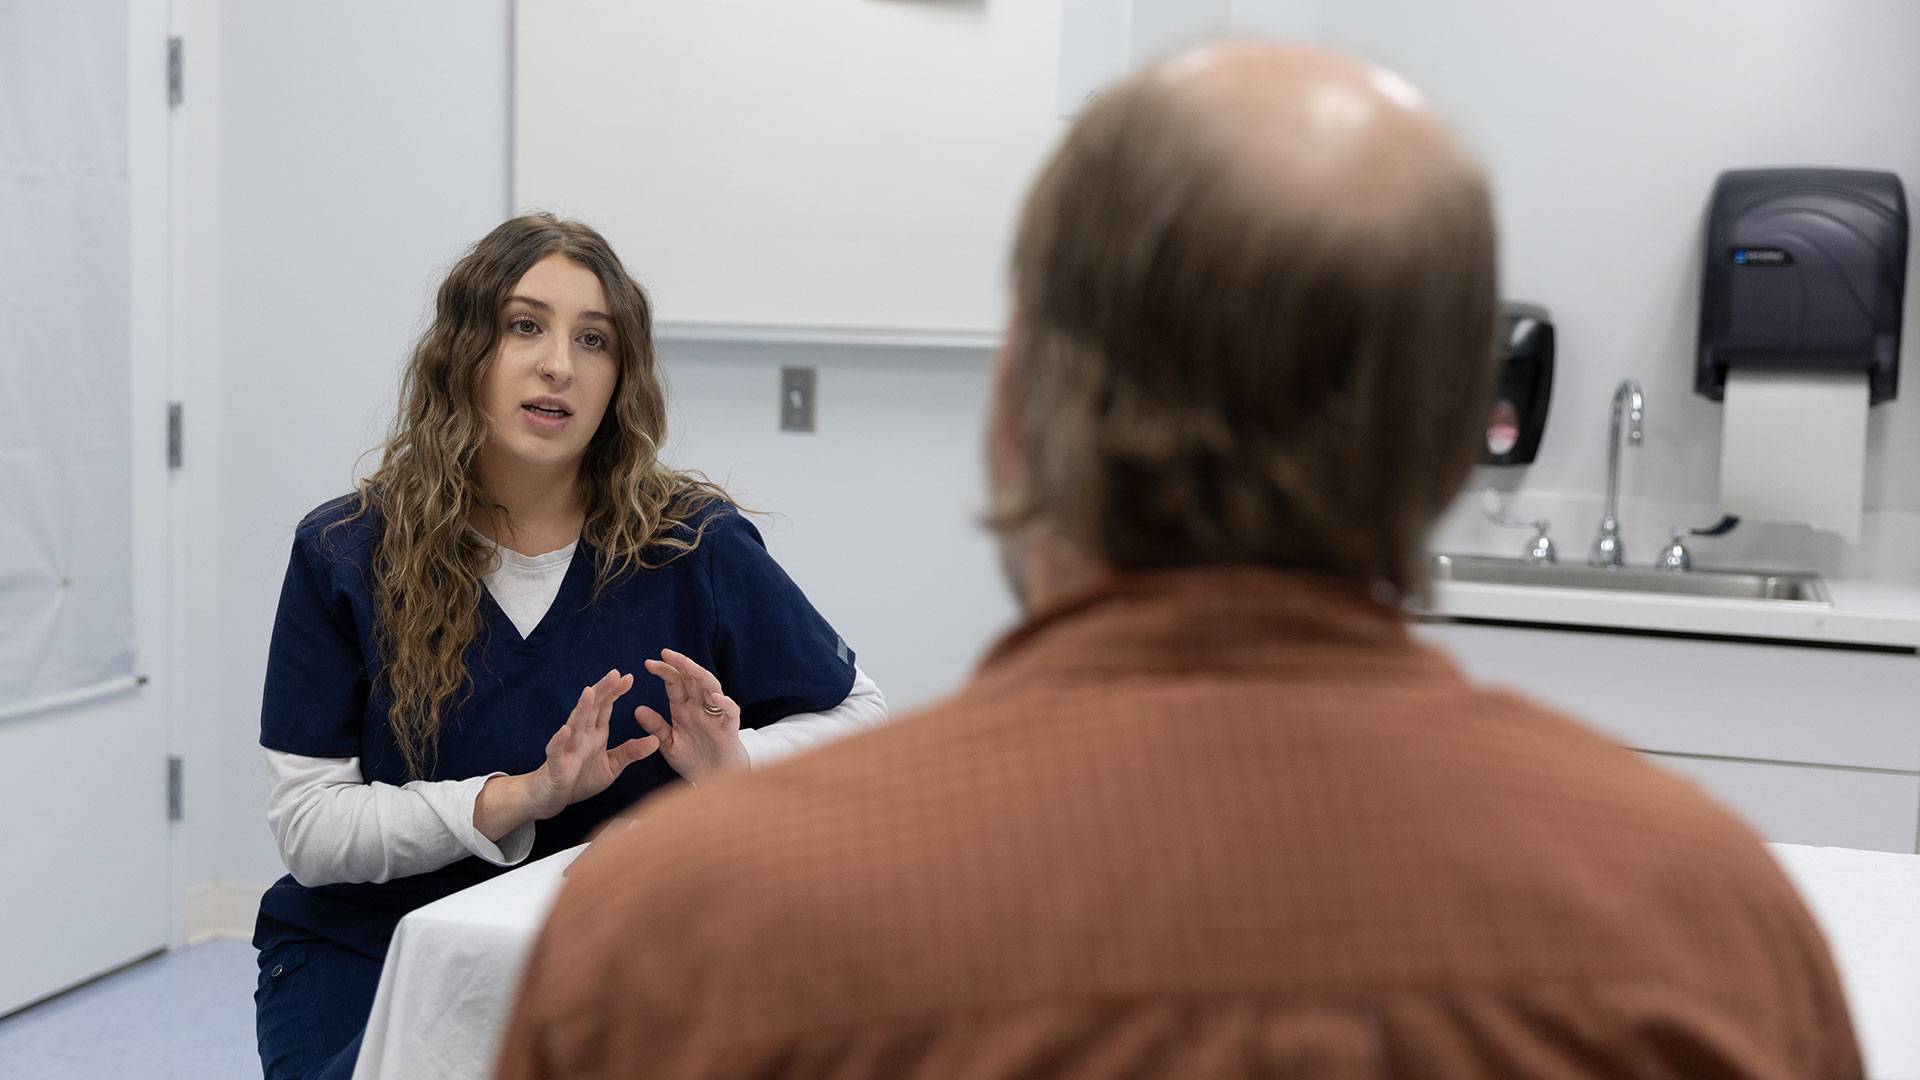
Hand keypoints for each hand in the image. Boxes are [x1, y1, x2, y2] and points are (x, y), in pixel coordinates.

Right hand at [474, 669, 660, 840]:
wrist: (550, 799)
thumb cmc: (579, 779)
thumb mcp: (612, 766)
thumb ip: (631, 752)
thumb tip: (655, 740)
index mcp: (594, 734)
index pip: (605, 707)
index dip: (615, 692)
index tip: (629, 677)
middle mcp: (580, 736)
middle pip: (591, 709)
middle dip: (602, 690)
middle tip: (615, 673)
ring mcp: (567, 749)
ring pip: (574, 724)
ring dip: (581, 709)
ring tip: (589, 692)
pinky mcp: (556, 766)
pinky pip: (556, 751)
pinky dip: (559, 740)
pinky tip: (565, 730)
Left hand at [634, 648, 748, 783]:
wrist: (714, 781)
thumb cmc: (694, 761)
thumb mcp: (669, 745)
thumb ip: (656, 728)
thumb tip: (637, 709)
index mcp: (684, 709)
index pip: (675, 683)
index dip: (664, 672)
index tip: (648, 664)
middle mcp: (700, 708)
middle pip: (692, 679)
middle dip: (680, 664)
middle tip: (665, 653)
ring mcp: (716, 716)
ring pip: (712, 687)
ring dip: (700, 675)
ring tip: (688, 666)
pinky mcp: (730, 728)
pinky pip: (731, 711)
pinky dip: (725, 703)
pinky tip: (714, 698)